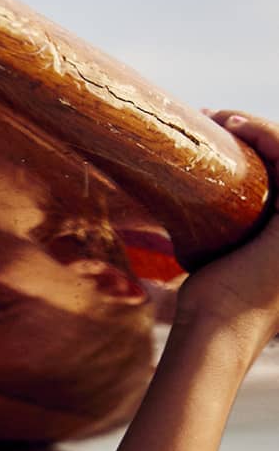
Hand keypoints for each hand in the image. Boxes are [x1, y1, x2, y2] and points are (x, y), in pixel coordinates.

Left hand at [175, 114, 278, 349]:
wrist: (216, 330)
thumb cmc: (211, 305)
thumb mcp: (220, 255)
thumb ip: (221, 229)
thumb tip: (187, 212)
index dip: (259, 146)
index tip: (218, 136)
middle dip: (256, 132)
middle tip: (214, 121)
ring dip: (255, 127)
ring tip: (216, 120)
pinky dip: (262, 133)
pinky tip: (232, 126)